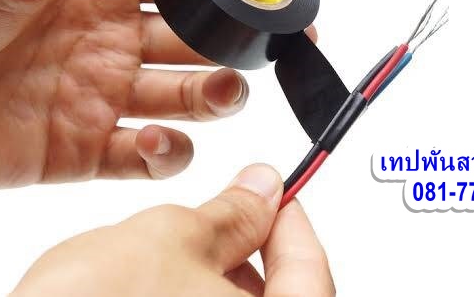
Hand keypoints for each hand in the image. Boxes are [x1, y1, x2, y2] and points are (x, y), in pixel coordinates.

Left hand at [0, 0, 263, 186]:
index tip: (265, 5)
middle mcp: (111, 45)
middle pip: (196, 50)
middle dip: (232, 53)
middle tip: (251, 57)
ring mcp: (101, 99)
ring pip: (185, 104)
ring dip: (215, 100)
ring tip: (220, 93)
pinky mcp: (83, 152)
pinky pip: (145, 159)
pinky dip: (166, 155)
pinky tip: (157, 139)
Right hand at [12, 164, 334, 296]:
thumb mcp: (172, 240)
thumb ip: (232, 213)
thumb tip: (263, 188)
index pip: (311, 266)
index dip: (292, 219)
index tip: (274, 193)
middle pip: (284, 296)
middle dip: (254, 250)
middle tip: (231, 216)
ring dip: (221, 280)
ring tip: (183, 253)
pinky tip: (162, 289)